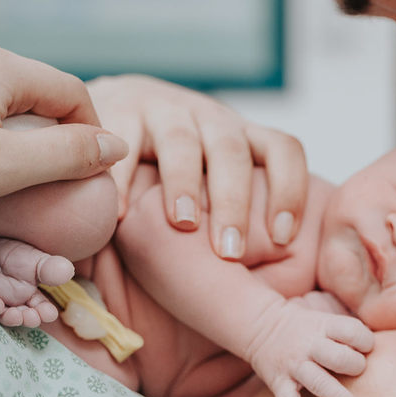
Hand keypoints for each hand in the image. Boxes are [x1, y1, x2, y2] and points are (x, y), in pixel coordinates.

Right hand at [87, 74, 307, 258]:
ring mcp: (164, 112)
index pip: (283, 150)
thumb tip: (280, 285)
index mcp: (243, 138)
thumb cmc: (175, 176)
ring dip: (185, 185)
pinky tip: (122, 216)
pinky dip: (123, 178)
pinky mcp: (119, 110)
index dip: (290, 191)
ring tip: (183, 225)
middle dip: (233, 203)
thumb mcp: (215, 184)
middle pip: (232, 151)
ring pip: (182, 142)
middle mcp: (209, 120)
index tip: (282, 238)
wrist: (105, 122)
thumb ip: (241, 218)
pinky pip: (123, 139)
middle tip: (230, 252)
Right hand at [244, 296, 373, 396]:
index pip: (354, 332)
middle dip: (355, 366)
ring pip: (320, 383)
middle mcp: (309, 346)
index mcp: (323, 327)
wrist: (261, 326)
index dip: (365, 342)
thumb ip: (347, 333)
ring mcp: (294, 366)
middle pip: (340, 358)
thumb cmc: (304, 327)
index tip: (365, 348)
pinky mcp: (279, 384)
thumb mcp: (325, 319)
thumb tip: (380, 351)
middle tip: (357, 372)